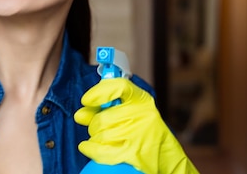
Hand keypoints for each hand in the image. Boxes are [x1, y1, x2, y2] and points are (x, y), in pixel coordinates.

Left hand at [74, 78, 198, 173]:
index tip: (86, 100)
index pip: (120, 87)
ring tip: (102, 138)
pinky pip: (102, 150)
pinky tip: (87, 147)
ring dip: (95, 137)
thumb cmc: (144, 132)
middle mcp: (142, 115)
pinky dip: (91, 148)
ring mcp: (138, 134)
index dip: (99, 92)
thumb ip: (104, 109)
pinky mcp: (133, 153)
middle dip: (94, 124)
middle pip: (104, 116)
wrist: (166, 159)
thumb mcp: (130, 113)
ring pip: (101, 134)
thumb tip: (80, 114)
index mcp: (142, 100)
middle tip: (97, 126)